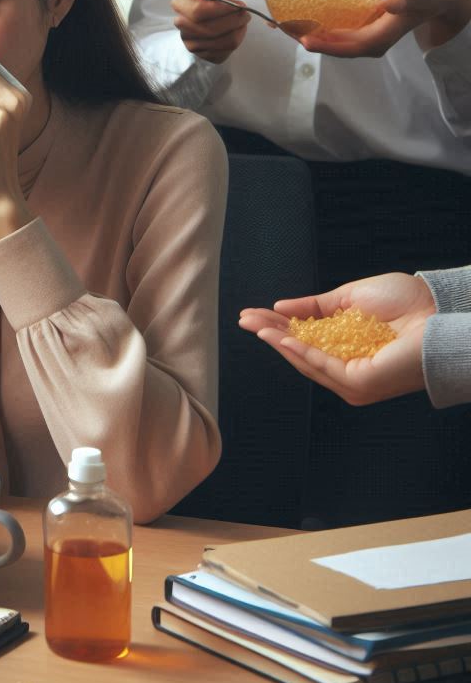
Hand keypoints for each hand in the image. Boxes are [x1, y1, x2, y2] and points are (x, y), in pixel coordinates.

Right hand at [171, 0, 250, 63]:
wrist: (206, 15)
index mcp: (180, 3)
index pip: (198, 11)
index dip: (221, 9)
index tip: (238, 4)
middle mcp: (181, 24)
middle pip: (210, 29)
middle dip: (233, 21)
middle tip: (246, 13)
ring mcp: (188, 42)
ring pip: (220, 42)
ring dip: (238, 31)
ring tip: (243, 21)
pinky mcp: (200, 54)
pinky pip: (224, 52)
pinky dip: (235, 40)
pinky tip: (236, 31)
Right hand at [238, 272, 436, 405]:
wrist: (438, 309)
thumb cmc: (406, 303)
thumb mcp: (349, 298)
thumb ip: (315, 306)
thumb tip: (281, 308)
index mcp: (346, 350)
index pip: (304, 340)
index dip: (276, 327)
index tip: (251, 314)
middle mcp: (348, 370)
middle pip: (299, 353)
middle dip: (270, 334)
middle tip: (244, 319)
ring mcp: (354, 381)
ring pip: (305, 361)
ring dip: (278, 342)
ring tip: (254, 325)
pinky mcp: (361, 384)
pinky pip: (323, 367)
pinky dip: (300, 352)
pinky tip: (281, 338)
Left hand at [298, 0, 470, 57]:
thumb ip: (404, 1)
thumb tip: (389, 6)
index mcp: (380, 40)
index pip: (349, 47)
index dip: (327, 45)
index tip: (305, 40)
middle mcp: (368, 44)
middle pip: (333, 47)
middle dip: (308, 40)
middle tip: (283, 29)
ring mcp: (362, 39)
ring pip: (331, 41)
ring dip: (307, 35)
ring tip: (283, 25)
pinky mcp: (359, 31)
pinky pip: (334, 34)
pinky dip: (316, 28)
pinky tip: (299, 21)